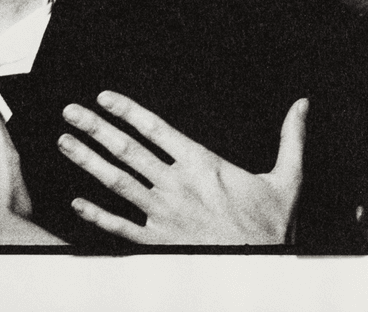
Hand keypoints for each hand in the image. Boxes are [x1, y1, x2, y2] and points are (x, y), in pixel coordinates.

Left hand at [59, 91, 305, 244]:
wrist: (263, 271)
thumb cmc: (272, 228)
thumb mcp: (287, 180)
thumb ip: (290, 139)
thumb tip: (302, 105)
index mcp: (202, 164)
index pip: (155, 128)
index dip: (127, 109)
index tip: (104, 97)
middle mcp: (176, 186)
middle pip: (127, 150)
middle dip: (95, 128)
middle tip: (70, 111)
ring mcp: (164, 215)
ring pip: (117, 182)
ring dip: (88, 161)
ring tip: (65, 142)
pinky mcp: (159, 242)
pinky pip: (121, 227)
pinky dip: (97, 215)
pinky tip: (78, 203)